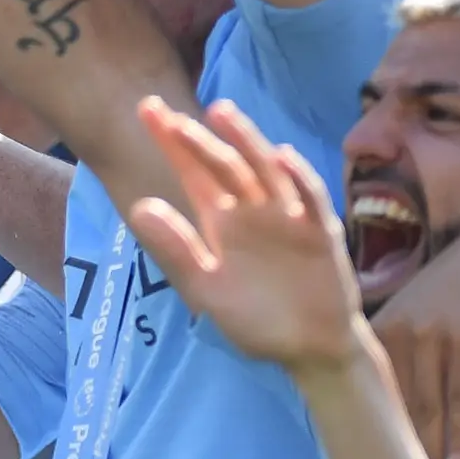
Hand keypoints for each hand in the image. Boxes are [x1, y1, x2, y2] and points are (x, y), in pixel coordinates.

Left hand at [124, 97, 367, 377]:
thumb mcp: (207, 289)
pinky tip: (283, 158)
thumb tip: (139, 206)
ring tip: (221, 114)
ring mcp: (288, 216)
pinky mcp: (320, 231)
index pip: (193, 173)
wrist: (310, 348)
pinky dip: (299, 178)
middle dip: (198, 139)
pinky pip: (310, 200)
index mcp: (222, 219)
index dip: (173, 142)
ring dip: (246, 142)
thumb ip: (176, 250)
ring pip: (265, 171)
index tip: (147, 110)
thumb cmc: (256, 318)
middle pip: (225, 165)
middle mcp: (253, 208)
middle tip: (170, 115)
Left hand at [372, 226, 459, 458]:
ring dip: (432, 452)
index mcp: (377, 332)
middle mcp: (397, 334)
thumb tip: (376, 401)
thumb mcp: (411, 315)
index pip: (370, 393)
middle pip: (397, 406)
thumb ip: (392, 354)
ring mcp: (430, 337)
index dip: (373, 433)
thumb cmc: (453, 293)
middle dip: (401, 451)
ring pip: (427, 408)